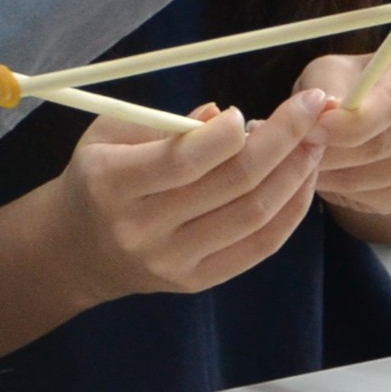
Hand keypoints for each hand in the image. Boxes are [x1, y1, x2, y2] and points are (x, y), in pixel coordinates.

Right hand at [52, 90, 331, 303]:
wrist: (75, 251)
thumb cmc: (97, 177)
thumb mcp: (110, 133)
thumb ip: (164, 122)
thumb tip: (223, 115)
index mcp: (114, 183)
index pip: (185, 159)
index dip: (229, 133)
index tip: (248, 110)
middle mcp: (143, 228)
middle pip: (232, 185)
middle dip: (282, 141)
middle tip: (311, 110)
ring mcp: (173, 261)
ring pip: (254, 215)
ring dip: (295, 173)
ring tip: (315, 140)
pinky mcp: (197, 281)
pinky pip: (259, 246)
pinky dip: (290, 210)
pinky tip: (303, 178)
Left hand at [294, 44, 390, 233]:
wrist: (369, 119)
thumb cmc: (347, 85)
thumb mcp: (330, 71)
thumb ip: (326, 86)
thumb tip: (324, 114)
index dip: (350, 120)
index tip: (312, 129)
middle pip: (386, 142)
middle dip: (333, 149)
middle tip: (297, 146)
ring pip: (375, 175)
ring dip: (331, 172)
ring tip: (306, 156)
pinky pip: (373, 198)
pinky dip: (341, 189)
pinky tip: (330, 171)